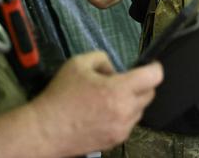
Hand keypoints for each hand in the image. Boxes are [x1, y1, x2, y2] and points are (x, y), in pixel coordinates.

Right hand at [30, 51, 162, 155]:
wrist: (45, 131)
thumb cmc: (59, 98)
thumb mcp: (77, 64)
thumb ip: (102, 58)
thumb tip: (114, 69)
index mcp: (118, 90)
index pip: (154, 76)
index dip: (154, 67)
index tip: (149, 66)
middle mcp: (125, 111)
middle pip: (150, 93)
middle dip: (140, 84)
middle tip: (120, 81)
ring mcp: (122, 128)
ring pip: (140, 109)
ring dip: (131, 101)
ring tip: (107, 98)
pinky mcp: (116, 141)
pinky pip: (129, 123)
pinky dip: (122, 115)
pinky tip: (104, 112)